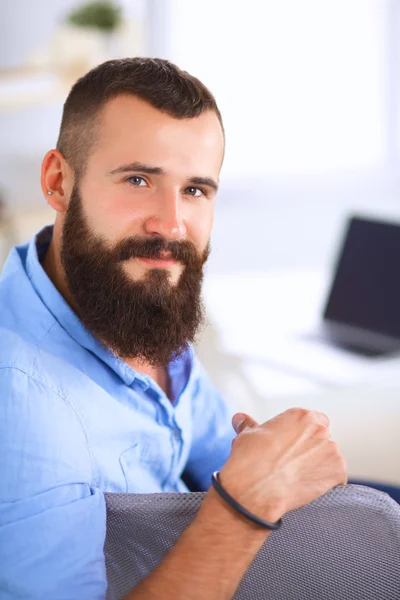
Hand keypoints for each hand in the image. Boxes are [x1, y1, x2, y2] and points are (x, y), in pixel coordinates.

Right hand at [218, 408, 346, 521]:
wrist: (255, 490)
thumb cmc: (250, 461)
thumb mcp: (247, 436)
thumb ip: (250, 425)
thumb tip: (240, 419)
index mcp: (301, 416)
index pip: (313, 420)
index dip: (303, 433)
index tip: (293, 444)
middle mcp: (319, 430)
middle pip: (322, 438)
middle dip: (311, 448)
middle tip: (293, 462)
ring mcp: (331, 451)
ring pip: (329, 457)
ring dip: (319, 465)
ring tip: (297, 477)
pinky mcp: (337, 472)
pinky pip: (337, 477)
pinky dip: (326, 483)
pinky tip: (307, 486)